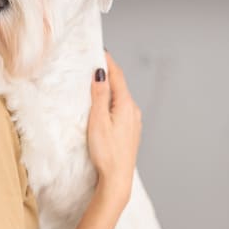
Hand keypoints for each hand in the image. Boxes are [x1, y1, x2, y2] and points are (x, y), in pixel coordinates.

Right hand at [87, 52, 141, 206]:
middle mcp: (133, 110)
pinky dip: (112, 101)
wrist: (117, 179)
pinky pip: (121, 109)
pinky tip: (104, 105)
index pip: (117, 76)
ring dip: (110, 87)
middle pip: (120, 85)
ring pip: (121, 97)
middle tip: (94, 61)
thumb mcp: (98, 121)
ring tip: (96, 81)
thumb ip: (99, 96)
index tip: (99, 50)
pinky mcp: (130, 131)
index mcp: (126, 105)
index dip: (108, 61)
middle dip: (108, 72)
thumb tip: (100, 73)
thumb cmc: (106, 152)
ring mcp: (134, 121)